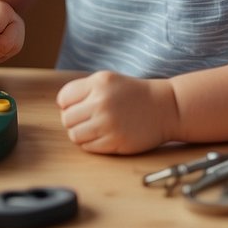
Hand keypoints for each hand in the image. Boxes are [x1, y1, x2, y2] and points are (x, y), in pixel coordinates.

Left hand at [56, 71, 177, 154]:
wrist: (165, 108)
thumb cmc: (134, 95)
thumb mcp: (108, 80)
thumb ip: (84, 90)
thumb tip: (61, 108)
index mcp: (99, 83)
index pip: (63, 99)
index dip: (68, 105)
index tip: (80, 107)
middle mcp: (102, 102)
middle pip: (66, 119)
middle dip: (74, 121)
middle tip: (88, 120)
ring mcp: (108, 123)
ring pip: (74, 135)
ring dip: (81, 134)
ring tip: (95, 129)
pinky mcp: (115, 141)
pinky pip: (88, 147)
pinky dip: (92, 144)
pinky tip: (104, 136)